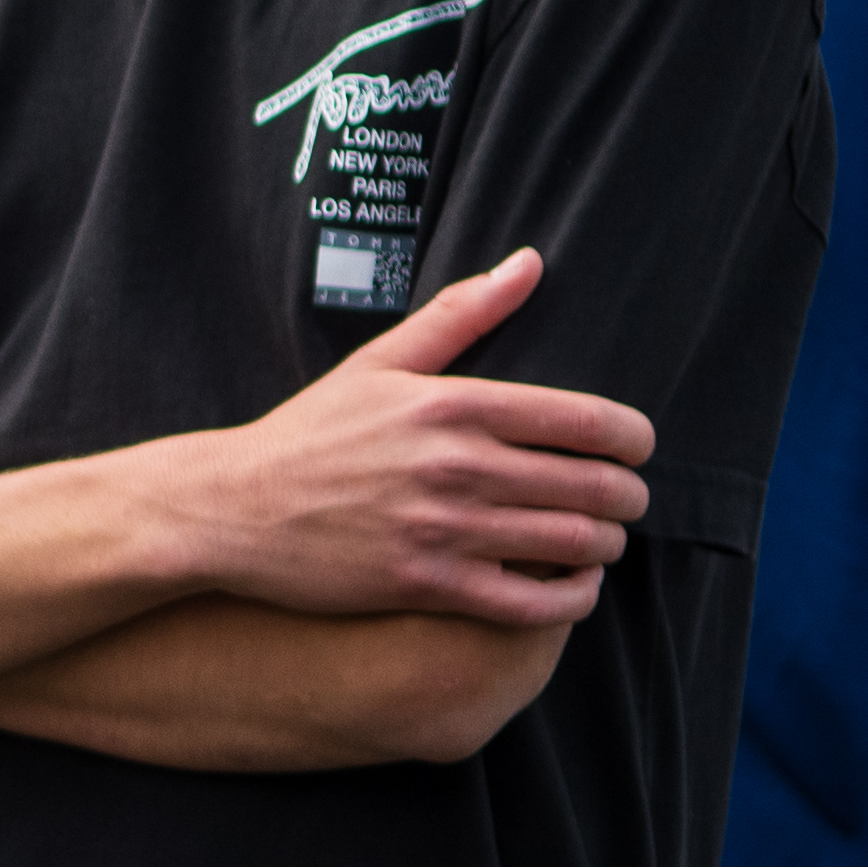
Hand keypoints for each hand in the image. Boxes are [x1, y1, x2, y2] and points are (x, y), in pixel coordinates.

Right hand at [142, 249, 641, 626]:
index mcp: (451, 404)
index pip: (590, 422)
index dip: (635, 440)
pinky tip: (569, 585)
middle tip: (621, 499)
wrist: (232, 508)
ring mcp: (444, 529)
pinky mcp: (430, 585)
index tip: (634, 449)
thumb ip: (461, 314)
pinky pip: (538, 604)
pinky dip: (572, 598)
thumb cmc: (309, 434)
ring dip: (604, 545)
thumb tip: (529, 262)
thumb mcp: (378, 364)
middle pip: (598, 488)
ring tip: (595, 539)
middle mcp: (455, 466)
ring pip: (576, 545)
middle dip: (628, 496)